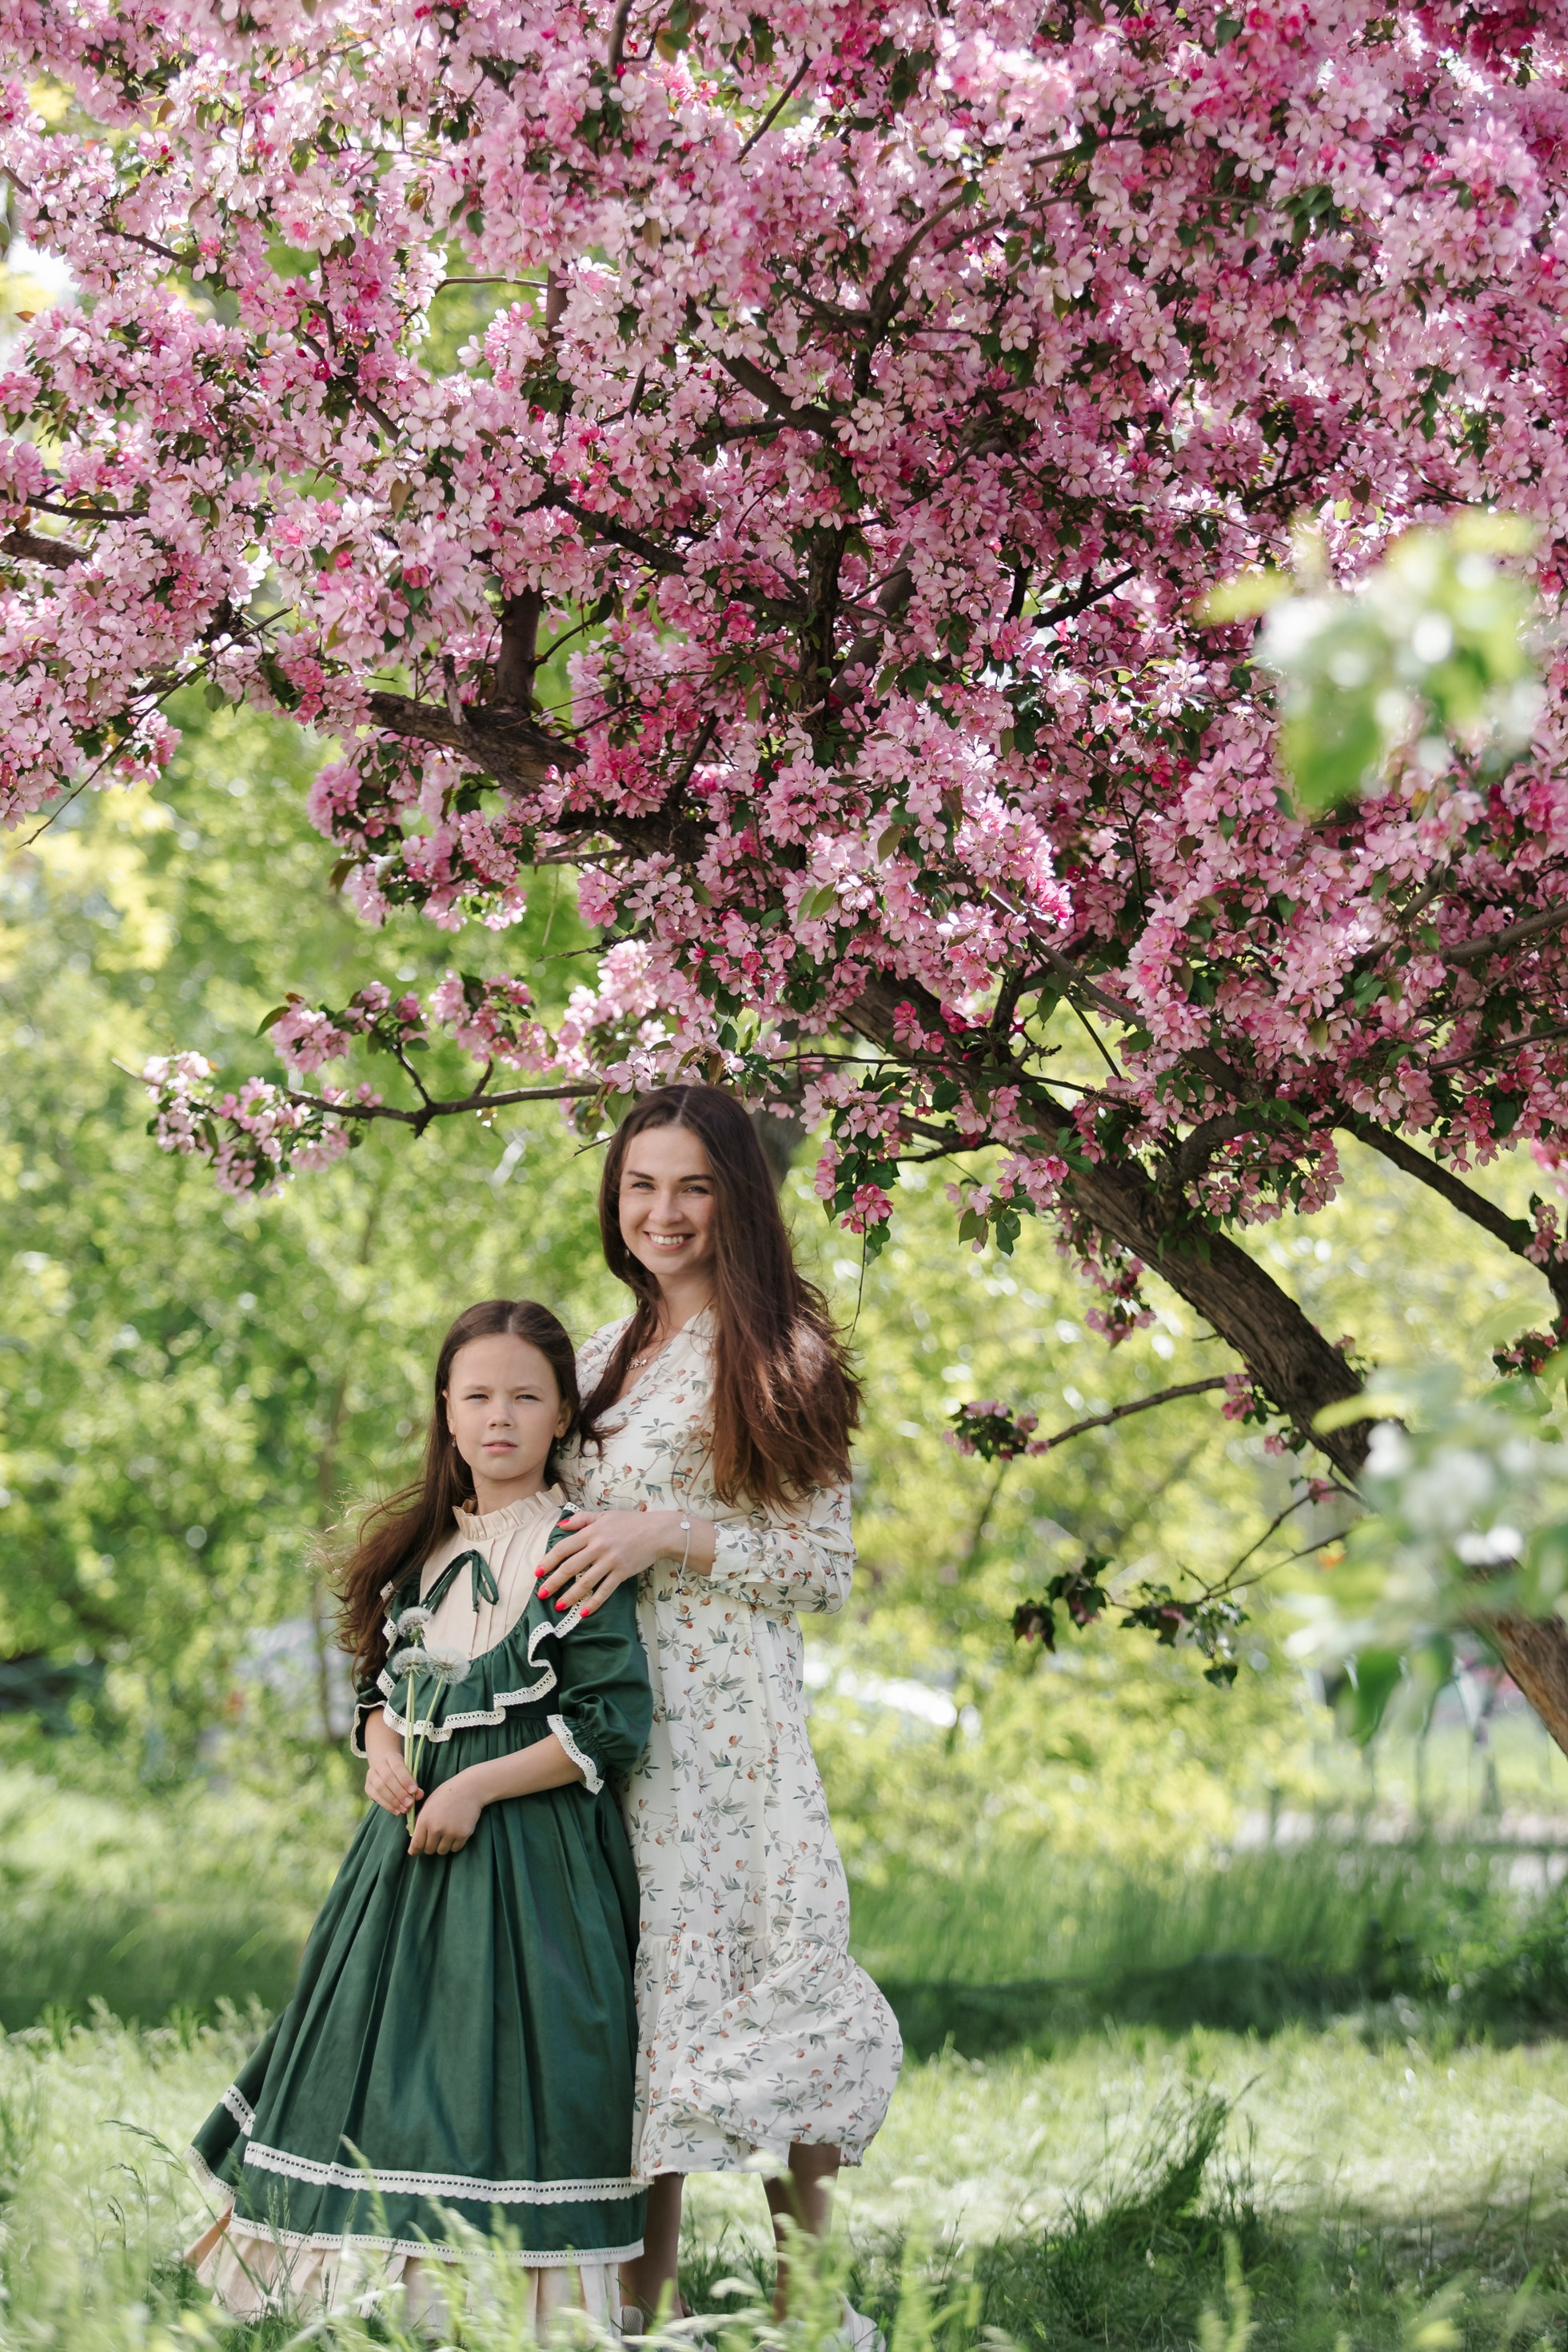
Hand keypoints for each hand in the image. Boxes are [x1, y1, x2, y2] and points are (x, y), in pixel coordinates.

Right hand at [364, 1714, 420, 1815]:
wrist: (383, 1765)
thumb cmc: (400, 1770)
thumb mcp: (408, 1771)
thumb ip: (414, 1782)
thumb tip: (419, 1795)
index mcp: (391, 1756)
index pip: (398, 1767)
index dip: (406, 1779)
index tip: (414, 1791)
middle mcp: (378, 1765)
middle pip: (388, 1779)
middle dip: (400, 1793)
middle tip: (410, 1803)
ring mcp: (371, 1776)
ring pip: (380, 1789)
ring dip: (393, 1801)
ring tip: (405, 1809)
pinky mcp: (367, 1787)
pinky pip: (376, 1797)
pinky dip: (387, 1805)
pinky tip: (397, 1811)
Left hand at [407, 1774, 484, 1856]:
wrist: (470, 1788)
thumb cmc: (447, 1794)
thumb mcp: (429, 1803)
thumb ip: (419, 1818)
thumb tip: (409, 1831)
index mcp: (425, 1820)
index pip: (416, 1845)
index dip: (414, 1850)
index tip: (415, 1851)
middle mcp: (436, 1828)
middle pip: (429, 1850)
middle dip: (430, 1845)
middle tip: (435, 1837)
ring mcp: (451, 1832)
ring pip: (442, 1851)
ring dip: (442, 1846)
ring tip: (446, 1834)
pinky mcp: (463, 1834)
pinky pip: (455, 1848)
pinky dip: (454, 1844)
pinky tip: (456, 1833)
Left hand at [534, 1509, 680, 1614]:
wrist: (658, 1531)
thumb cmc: (631, 1522)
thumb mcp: (605, 1515)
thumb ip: (582, 1519)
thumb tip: (561, 1525)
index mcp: (592, 1532)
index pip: (564, 1548)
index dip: (548, 1561)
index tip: (537, 1571)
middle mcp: (599, 1547)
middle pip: (570, 1567)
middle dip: (553, 1582)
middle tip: (541, 1594)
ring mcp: (611, 1561)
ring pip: (586, 1582)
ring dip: (570, 1595)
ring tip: (558, 1606)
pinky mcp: (622, 1573)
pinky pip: (605, 1591)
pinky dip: (594, 1603)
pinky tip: (583, 1613)